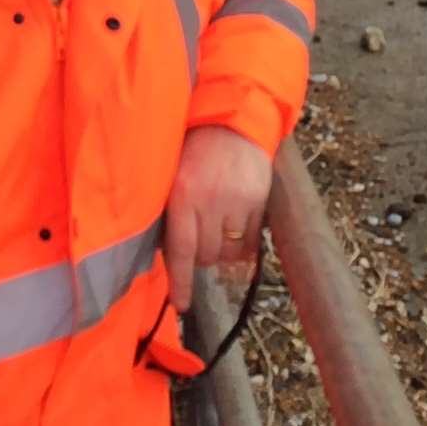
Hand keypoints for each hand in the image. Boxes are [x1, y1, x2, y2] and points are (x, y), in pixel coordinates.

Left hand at [163, 125, 271, 311]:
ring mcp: (238, 202)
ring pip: (227, 252)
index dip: (181, 282)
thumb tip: (167, 253)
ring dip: (220, 249)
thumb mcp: (173, 175)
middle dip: (199, 256)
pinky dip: (241, 244)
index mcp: (182, 195)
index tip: (183, 304)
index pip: (180, 250)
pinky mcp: (258, 202)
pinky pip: (249, 242)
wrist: (234, 121)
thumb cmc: (195, 149)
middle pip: (205, 256)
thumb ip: (170, 210)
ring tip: (217, 227)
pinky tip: (235, 227)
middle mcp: (210, 201)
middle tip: (197, 238)